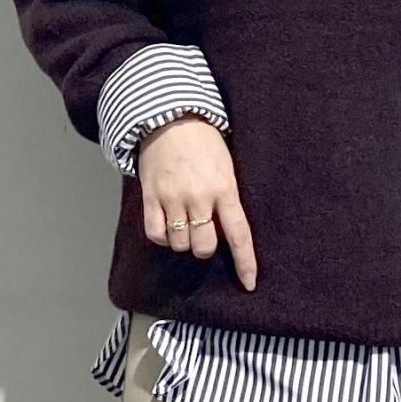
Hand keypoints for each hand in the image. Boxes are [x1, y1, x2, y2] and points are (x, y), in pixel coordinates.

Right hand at [137, 116, 257, 290]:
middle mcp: (199, 197)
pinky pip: (156, 234)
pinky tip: (167, 226)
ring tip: (185, 223)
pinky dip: (162, 237)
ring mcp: (173, 198)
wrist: (169, 118)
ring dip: (184, 241)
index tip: (249, 284)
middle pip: (204, 246)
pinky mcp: (150, 197)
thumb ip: (228, 199)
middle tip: (204, 232)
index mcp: (225, 189)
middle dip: (205, 247)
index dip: (245, 262)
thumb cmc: (204, 142)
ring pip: (180, 244)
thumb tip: (227, 233)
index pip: (239, 234)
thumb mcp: (227, 167)